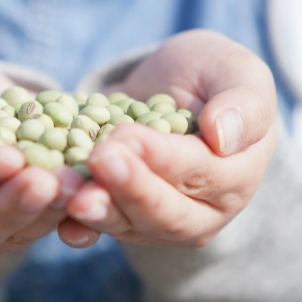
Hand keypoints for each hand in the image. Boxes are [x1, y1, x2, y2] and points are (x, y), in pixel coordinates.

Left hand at [57, 30, 277, 248]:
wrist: (171, 86)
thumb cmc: (212, 76)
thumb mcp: (237, 73)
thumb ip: (244, 103)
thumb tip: (224, 136)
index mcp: (235, 177)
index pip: (200, 173)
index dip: (163, 159)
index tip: (127, 138)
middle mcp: (200, 211)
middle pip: (164, 212)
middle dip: (127, 189)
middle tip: (97, 161)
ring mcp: (156, 221)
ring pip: (127, 225)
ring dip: (95, 209)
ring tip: (66, 189)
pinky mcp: (119, 219)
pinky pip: (97, 229)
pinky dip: (77, 226)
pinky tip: (57, 219)